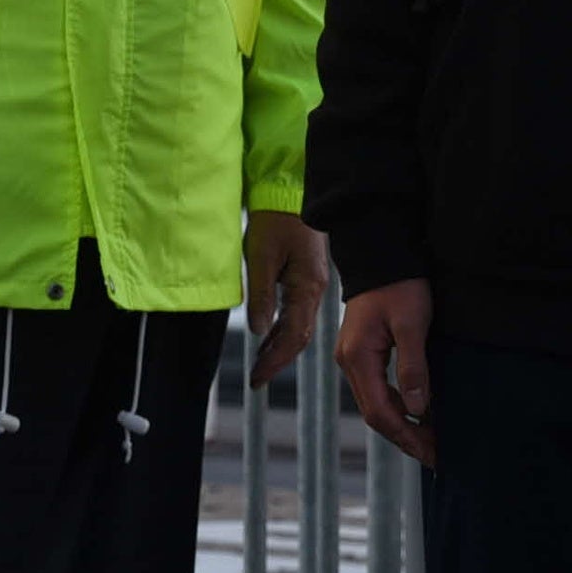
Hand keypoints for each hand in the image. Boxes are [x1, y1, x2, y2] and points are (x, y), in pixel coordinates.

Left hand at [243, 211, 329, 388]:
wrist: (288, 193)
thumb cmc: (274, 220)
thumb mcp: (261, 257)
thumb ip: (261, 295)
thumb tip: (260, 331)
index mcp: (307, 286)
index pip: (294, 336)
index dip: (276, 360)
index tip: (258, 378)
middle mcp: (314, 289)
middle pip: (299, 337)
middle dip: (277, 360)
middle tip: (257, 380)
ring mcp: (312, 284)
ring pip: (298, 326)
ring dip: (279, 347)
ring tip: (260, 364)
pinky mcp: (306, 277)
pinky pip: (296, 312)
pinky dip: (282, 329)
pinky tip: (269, 337)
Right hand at [338, 278, 435, 468]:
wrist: (382, 255)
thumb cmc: (400, 285)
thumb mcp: (411, 324)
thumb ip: (413, 366)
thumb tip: (419, 409)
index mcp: (358, 358)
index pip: (380, 413)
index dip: (406, 437)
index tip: (432, 453)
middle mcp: (349, 363)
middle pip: (375, 414)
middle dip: (406, 438)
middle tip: (436, 455)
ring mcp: (353, 359)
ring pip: (376, 404)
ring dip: (403, 424)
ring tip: (432, 439)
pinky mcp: (362, 353)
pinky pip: (378, 390)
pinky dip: (399, 406)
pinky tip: (419, 412)